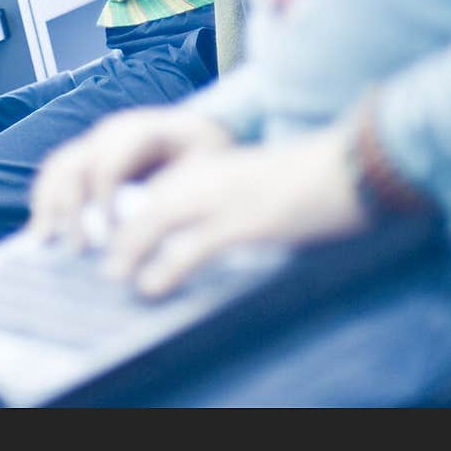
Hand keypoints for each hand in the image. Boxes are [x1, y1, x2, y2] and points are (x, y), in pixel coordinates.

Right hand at [29, 106, 233, 247]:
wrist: (200, 128)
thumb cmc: (206, 151)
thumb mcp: (208, 165)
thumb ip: (184, 190)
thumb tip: (158, 230)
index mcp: (141, 131)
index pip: (109, 164)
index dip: (103, 199)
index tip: (110, 237)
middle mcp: (112, 132)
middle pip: (76, 164)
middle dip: (71, 208)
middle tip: (80, 250)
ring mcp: (96, 140)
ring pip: (58, 166)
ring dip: (49, 204)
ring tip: (46, 242)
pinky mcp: (88, 154)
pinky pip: (56, 171)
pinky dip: (45, 198)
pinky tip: (44, 231)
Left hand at [103, 123, 367, 296]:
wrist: (345, 166)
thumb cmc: (307, 179)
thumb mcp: (255, 184)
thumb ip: (225, 197)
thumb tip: (203, 229)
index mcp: (212, 164)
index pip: (156, 187)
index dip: (131, 216)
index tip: (116, 243)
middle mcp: (210, 173)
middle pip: (148, 202)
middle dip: (121, 233)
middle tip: (105, 265)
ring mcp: (225, 195)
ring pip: (158, 218)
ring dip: (131, 248)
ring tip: (114, 276)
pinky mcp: (245, 221)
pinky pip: (194, 245)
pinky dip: (168, 267)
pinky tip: (151, 286)